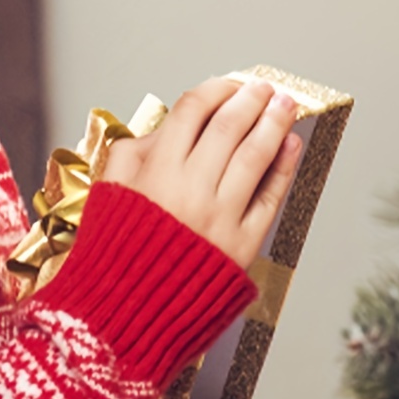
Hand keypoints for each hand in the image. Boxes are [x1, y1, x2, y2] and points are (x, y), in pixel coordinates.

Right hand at [101, 76, 301, 268]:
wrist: (126, 315)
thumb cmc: (116, 256)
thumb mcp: (108, 194)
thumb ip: (132, 153)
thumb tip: (167, 126)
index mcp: (154, 174)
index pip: (191, 111)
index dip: (215, 89)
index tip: (229, 83)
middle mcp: (189, 190)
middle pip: (229, 126)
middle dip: (250, 98)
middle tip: (263, 87)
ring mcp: (220, 217)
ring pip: (255, 155)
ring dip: (274, 122)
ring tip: (285, 104)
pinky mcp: (242, 245)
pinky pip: (269, 197)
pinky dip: (284, 166)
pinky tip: (291, 144)